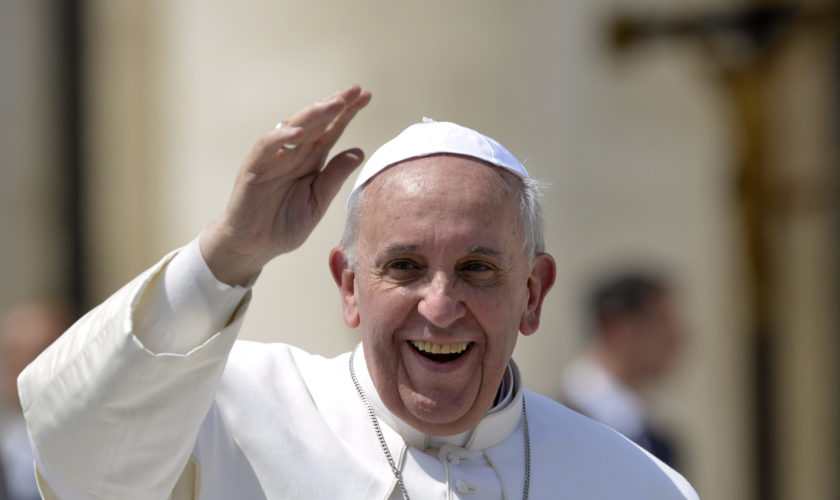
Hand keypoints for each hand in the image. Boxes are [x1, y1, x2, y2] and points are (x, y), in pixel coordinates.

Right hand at [200, 85, 371, 285]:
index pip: (330, 131)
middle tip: (355, 90)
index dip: (347, 113)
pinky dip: (281, 138)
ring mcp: (272, 159)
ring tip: (334, 104)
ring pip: (293, 128)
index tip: (366, 96)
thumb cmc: (283, 226)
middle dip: (334, 105)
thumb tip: (359, 150)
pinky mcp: (253, 169)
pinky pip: (266, 148)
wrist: (253, 247)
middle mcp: (292, 154)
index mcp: (309, 161)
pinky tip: (299, 132)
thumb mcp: (317, 202)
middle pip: (315, 123)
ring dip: (313, 115)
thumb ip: (334, 177)